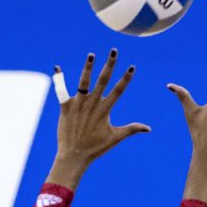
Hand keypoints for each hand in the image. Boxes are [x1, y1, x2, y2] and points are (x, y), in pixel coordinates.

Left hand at [46, 50, 149, 188]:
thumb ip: (132, 129)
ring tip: (91, 54)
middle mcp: (92, 104)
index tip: (132, 66)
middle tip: (114, 51)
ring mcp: (78, 104)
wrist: (74, 155)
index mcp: (105, 110)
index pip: (118, 90)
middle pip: (103, 80)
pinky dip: (59, 79)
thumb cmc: (96, 148)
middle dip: (109, 65)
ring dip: (88, 67)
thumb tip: (149, 128)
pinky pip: (61, 90)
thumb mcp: (115, 137)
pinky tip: (57, 67)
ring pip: (84, 82)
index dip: (126, 78)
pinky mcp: (66, 107)